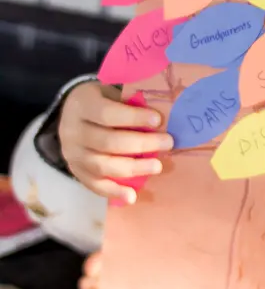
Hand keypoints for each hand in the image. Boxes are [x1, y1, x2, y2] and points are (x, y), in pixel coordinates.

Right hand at [58, 82, 172, 202]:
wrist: (71, 113)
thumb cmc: (101, 100)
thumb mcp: (111, 92)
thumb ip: (129, 102)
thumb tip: (159, 118)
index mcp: (82, 105)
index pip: (108, 114)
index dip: (134, 118)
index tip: (158, 120)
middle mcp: (72, 131)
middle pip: (108, 142)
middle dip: (142, 144)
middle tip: (168, 143)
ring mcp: (72, 154)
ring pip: (103, 166)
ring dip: (133, 168)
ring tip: (158, 166)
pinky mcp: (76, 172)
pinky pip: (95, 185)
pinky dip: (114, 192)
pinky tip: (132, 196)